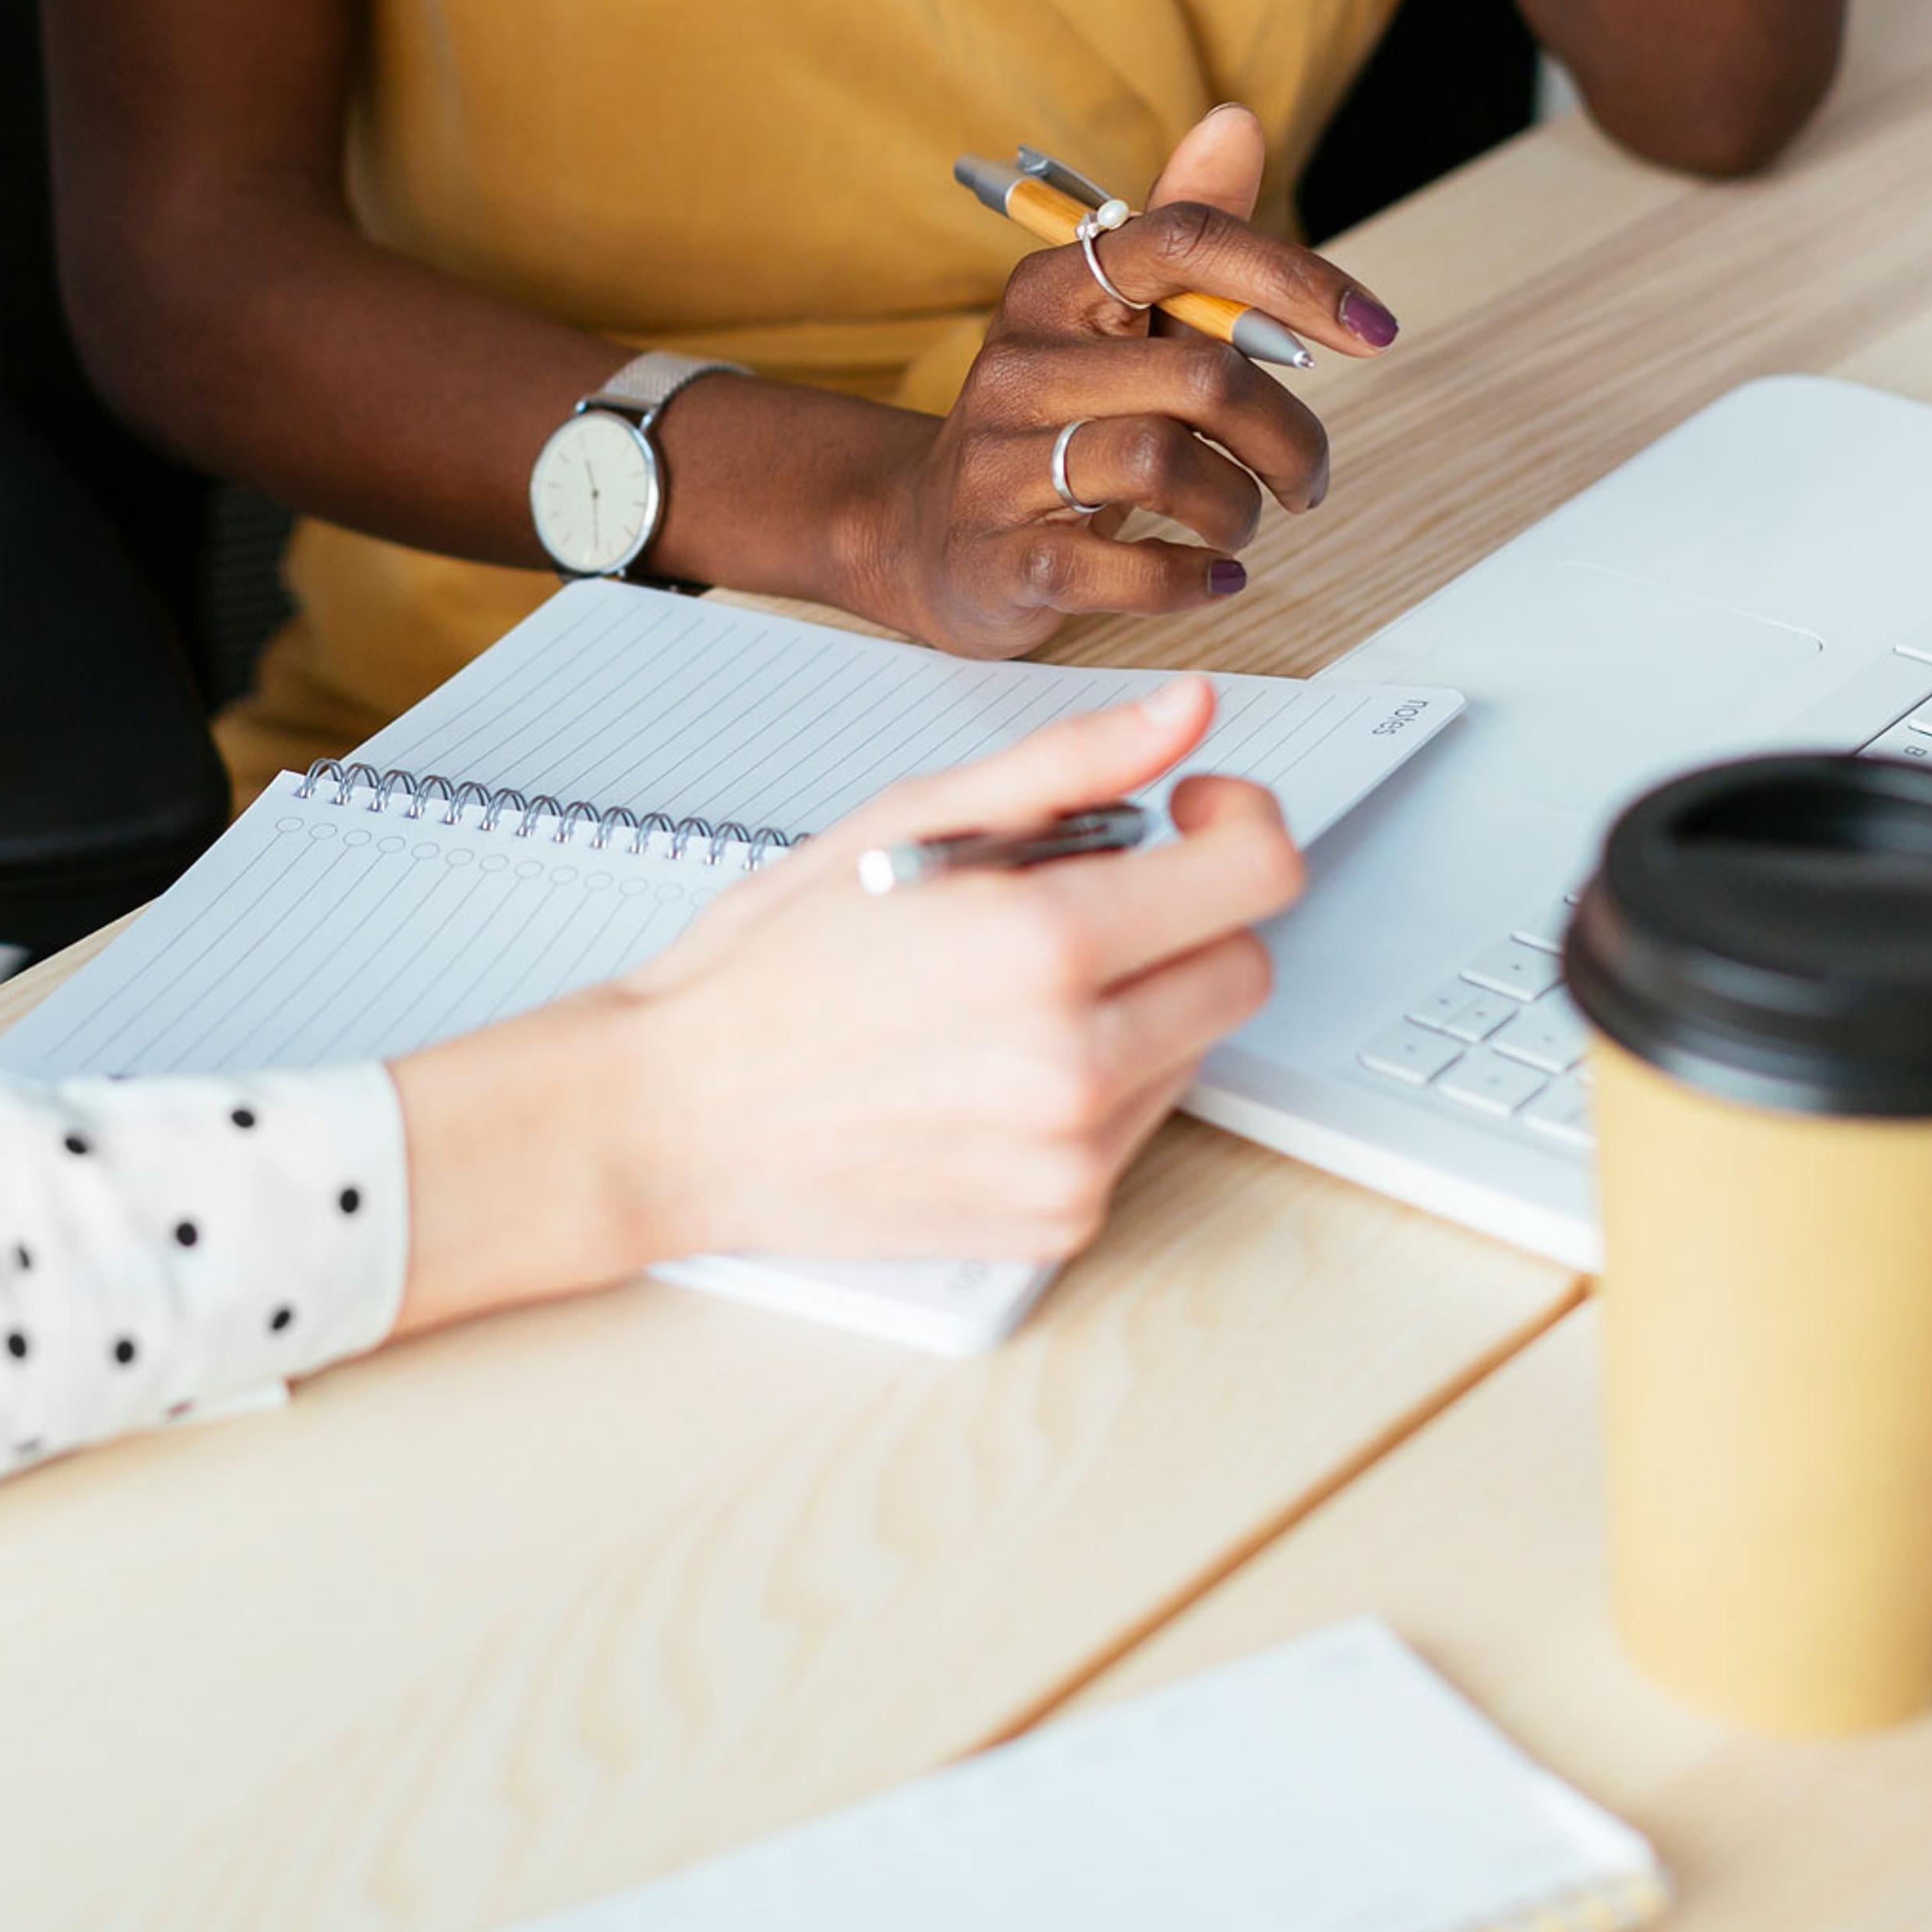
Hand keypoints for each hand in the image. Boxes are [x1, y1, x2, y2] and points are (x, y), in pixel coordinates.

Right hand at [603, 678, 1299, 1265]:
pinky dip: (1095, 1084)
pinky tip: (994, 1063)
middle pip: (1246, 968)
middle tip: (1084, 898)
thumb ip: (1068, 764)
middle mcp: (1074, 1061)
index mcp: (1042, 942)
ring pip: (1196, 1048)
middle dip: (1188, 917)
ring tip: (1011, 989)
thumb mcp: (906, 821)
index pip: (1256, 876)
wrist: (675, 1115)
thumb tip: (1185, 711)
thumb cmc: (769, 966)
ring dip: (1141, 1003)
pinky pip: (1139, 1128)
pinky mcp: (1059, 1220)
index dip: (1240, 823)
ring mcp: (1073, 1155)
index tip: (1191, 813)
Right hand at [848, 107, 1396, 659]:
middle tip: (1307, 478)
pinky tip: (1213, 576)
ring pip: (1164, 464)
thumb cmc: (1054, 421)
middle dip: (1288, 436)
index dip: (1295, 279)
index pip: (1182, 242)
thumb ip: (1184, 233)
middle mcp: (1019, 363)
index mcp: (1054, 289)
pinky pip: (1120, 569)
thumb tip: (1237, 122)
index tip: (1375, 331)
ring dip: (1239, 508)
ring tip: (1241, 523)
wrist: (927, 535)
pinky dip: (1190, 579)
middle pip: (1201, 374)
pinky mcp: (1003, 557)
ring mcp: (1001, 462)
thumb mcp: (1113, 325)